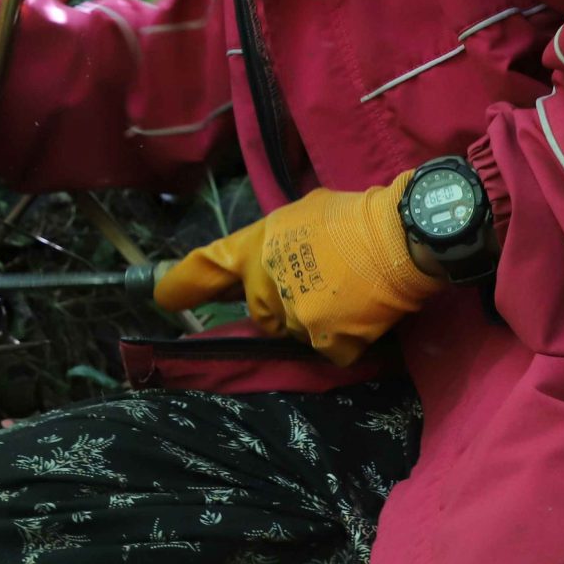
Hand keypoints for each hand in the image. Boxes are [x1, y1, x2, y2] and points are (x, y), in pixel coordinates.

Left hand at [153, 172, 441, 364]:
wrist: (400, 238)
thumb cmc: (353, 217)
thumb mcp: (300, 214)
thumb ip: (273, 243)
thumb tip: (264, 261)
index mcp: (256, 247)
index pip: (207, 267)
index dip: (182, 284)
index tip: (162, 296)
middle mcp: (265, 284)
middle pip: (259, 312)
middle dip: (282, 302)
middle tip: (319, 280)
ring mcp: (294, 316)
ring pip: (292, 331)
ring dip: (311, 319)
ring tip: (343, 292)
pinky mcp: (325, 342)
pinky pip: (326, 349)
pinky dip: (342, 338)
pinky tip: (358, 313)